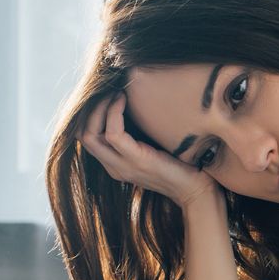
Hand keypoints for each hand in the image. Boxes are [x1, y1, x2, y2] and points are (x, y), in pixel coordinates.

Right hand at [78, 91, 217, 207]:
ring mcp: (123, 166)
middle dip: (90, 109)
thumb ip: (138, 134)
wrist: (195, 188)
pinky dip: (114, 112)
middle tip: (107, 90)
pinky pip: (113, 133)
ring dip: (99, 108)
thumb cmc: (179, 164)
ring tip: (115, 93)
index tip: (105, 95)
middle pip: (82, 136)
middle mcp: (114, 167)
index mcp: (115, 164)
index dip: (89, 113)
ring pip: (90, 135)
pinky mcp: (137, 161)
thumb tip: (133, 102)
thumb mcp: (151, 146)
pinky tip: (124, 99)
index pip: (86, 137)